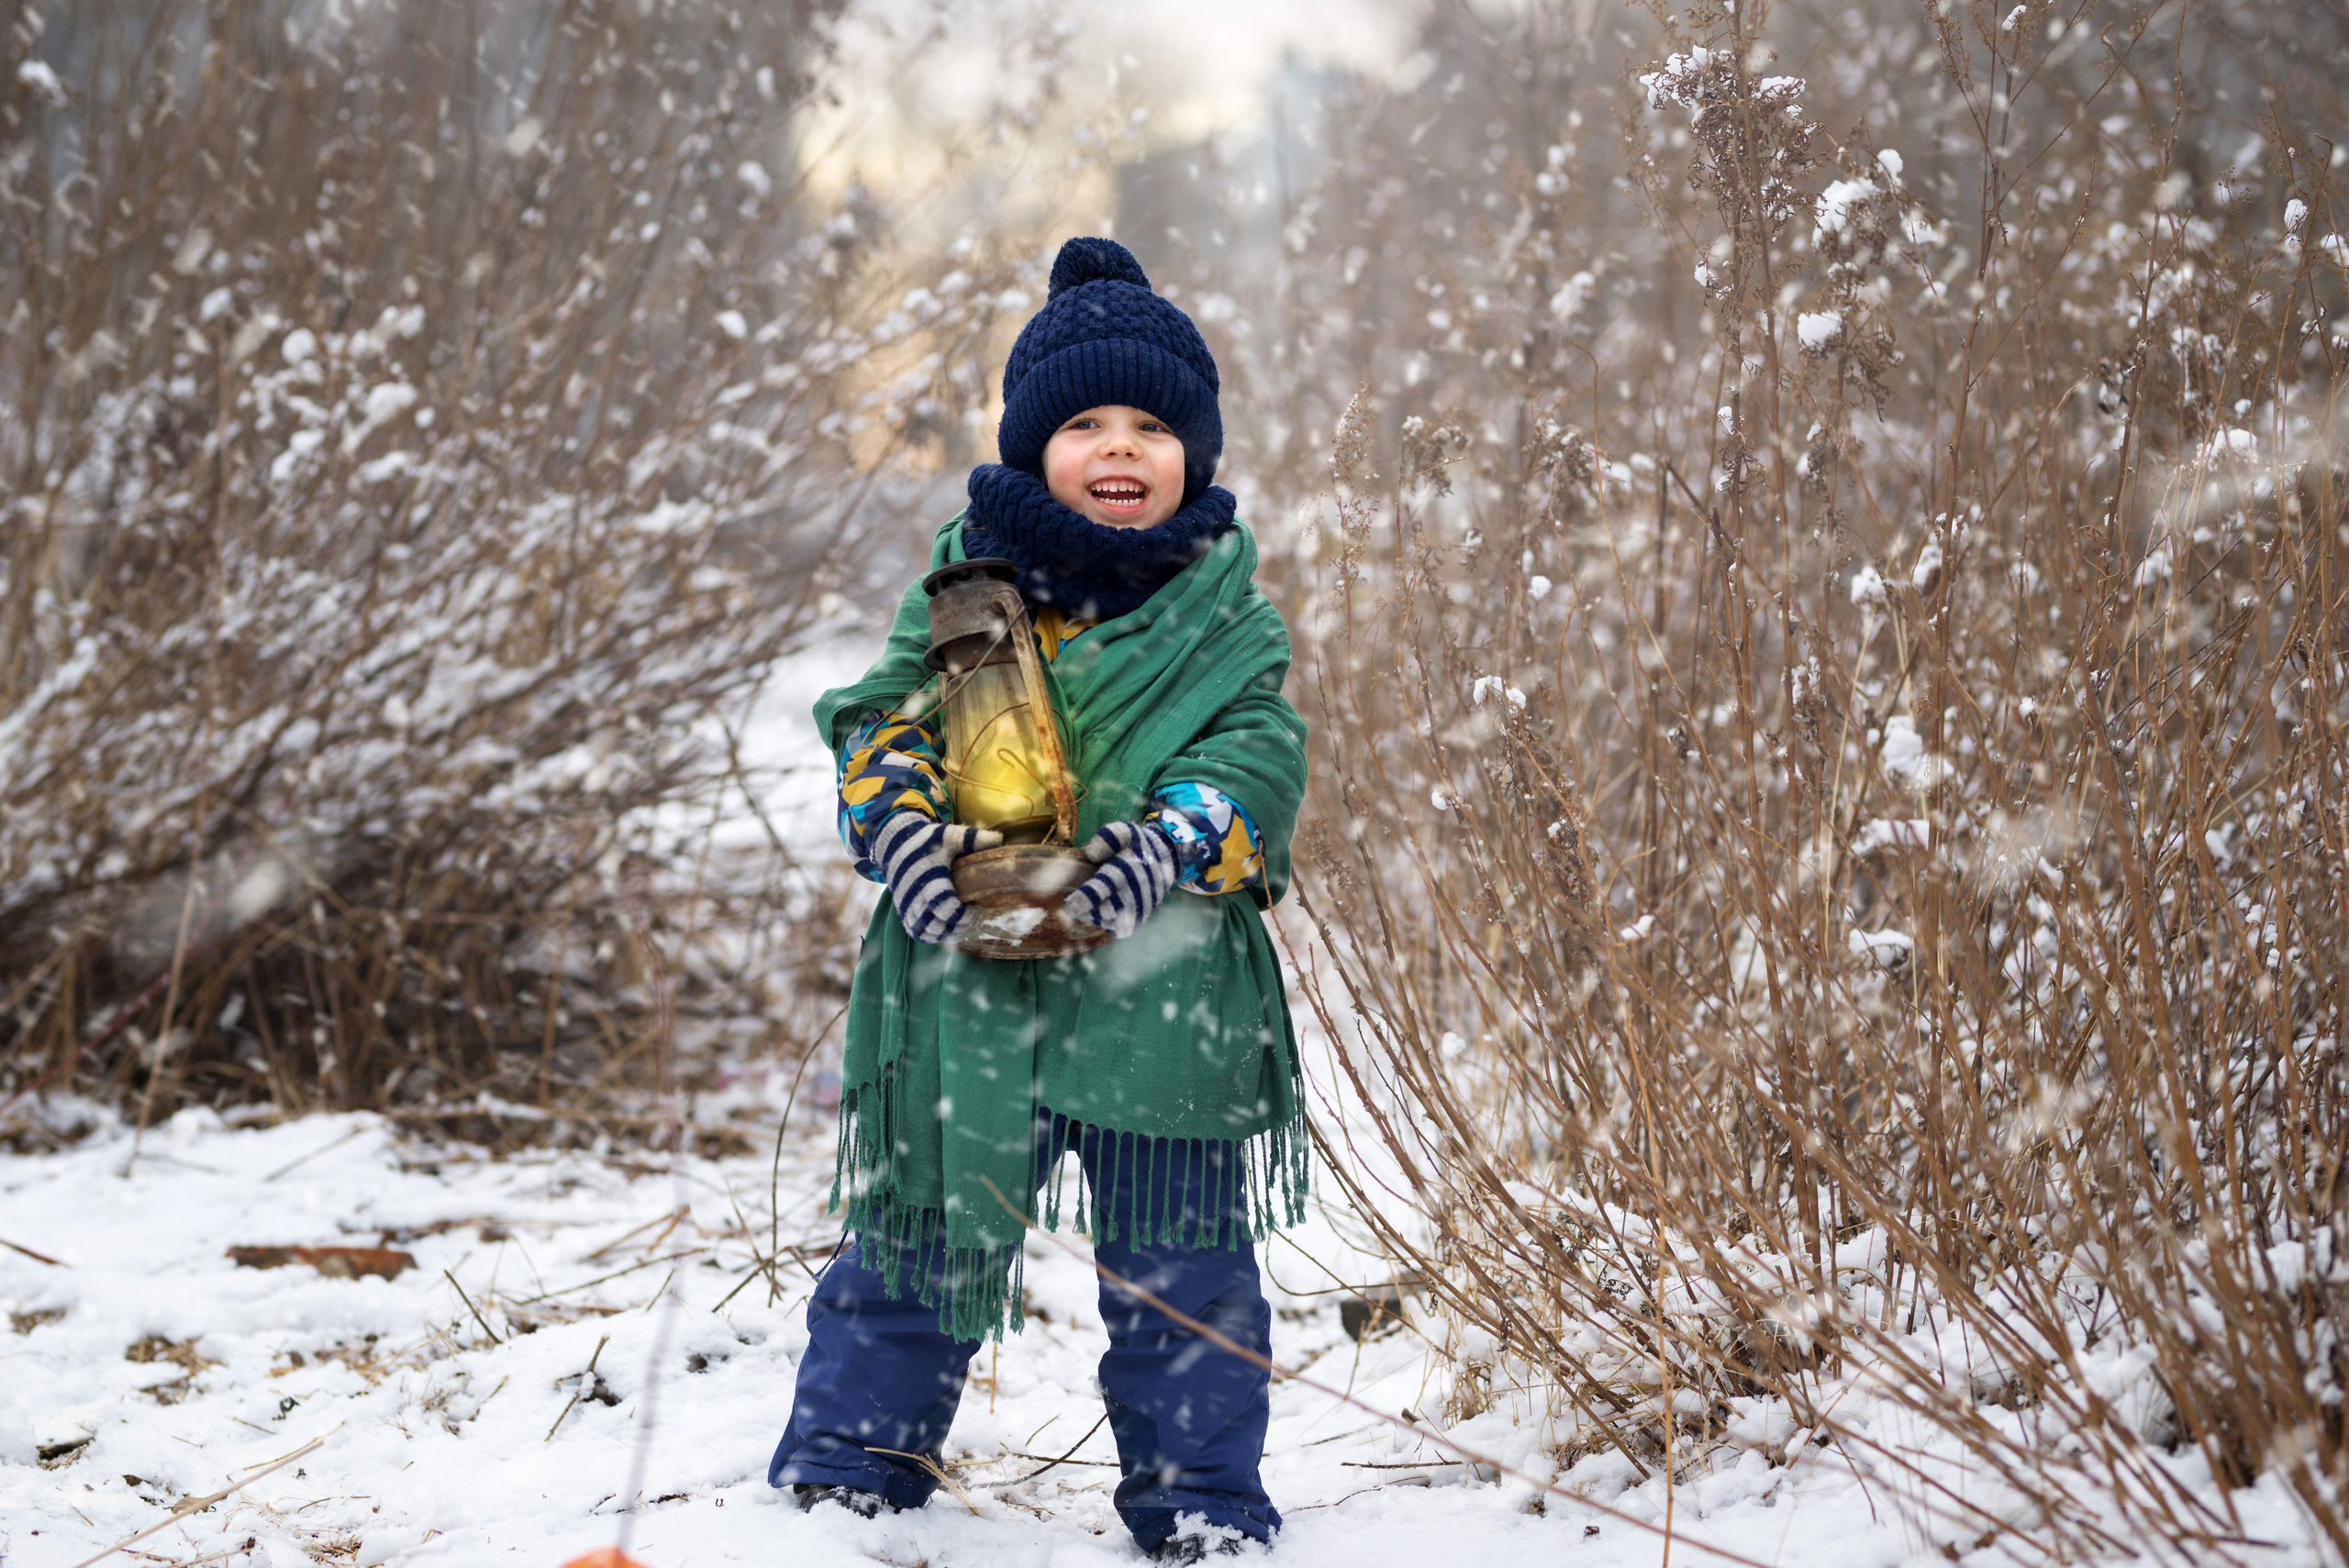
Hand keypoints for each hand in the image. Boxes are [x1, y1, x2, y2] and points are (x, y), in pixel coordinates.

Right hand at [871, 813, 1001, 944]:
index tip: (975, 906)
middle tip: (971, 914)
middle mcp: (916, 897)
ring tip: (961, 921)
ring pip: (928, 934)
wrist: (894, 846)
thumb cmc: (926, 842)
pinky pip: (918, 934)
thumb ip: (972, 838)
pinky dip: (934, 935)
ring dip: (948, 933)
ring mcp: (909, 907)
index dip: (962, 914)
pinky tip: (947, 926)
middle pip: (938, 926)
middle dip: (959, 925)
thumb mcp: (948, 835)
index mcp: (930, 879)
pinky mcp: (905, 913)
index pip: (944, 907)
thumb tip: (998, 840)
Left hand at [1065, 820, 1178, 939]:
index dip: (1087, 898)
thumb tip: (1090, 853)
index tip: (1071, 905)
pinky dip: (1103, 922)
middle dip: (1085, 910)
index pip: (1105, 887)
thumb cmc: (1138, 846)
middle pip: (1103, 912)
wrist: (1166, 862)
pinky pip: (1113, 929)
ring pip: (1106, 922)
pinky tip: (1100, 909)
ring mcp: (1136, 911)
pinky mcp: (1135, 922)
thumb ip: (1108, 837)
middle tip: (1072, 905)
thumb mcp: (1126, 832)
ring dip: (1092, 916)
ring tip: (1086, 904)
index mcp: (1126, 871)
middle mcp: (1133, 894)